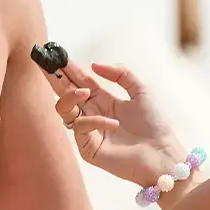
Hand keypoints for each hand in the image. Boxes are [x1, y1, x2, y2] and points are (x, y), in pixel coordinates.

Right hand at [42, 59, 187, 188]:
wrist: (163, 155)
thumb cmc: (155, 125)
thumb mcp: (141, 91)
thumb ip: (120, 74)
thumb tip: (93, 65)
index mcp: (103, 100)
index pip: (80, 81)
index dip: (69, 68)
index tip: (56, 54)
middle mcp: (92, 114)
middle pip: (66, 93)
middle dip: (55, 78)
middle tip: (46, 64)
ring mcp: (88, 131)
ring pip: (64, 110)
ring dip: (70, 97)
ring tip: (84, 91)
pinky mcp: (88, 148)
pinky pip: (80, 128)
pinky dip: (94, 121)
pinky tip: (114, 123)